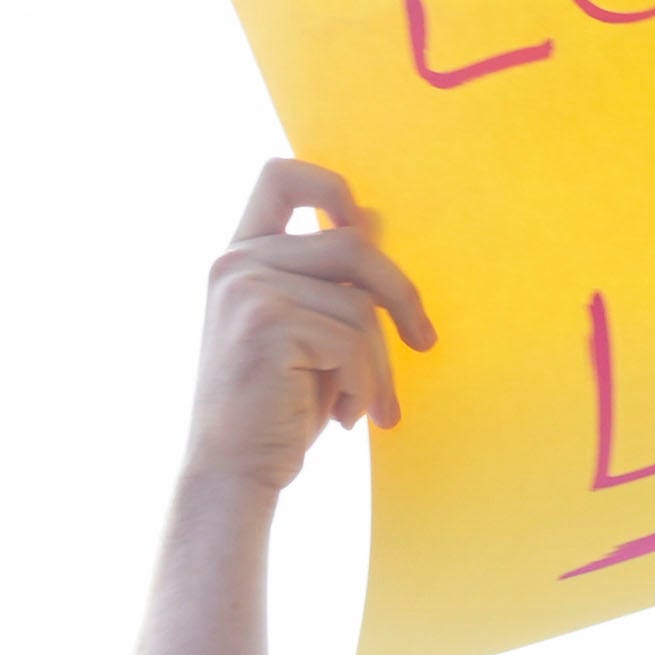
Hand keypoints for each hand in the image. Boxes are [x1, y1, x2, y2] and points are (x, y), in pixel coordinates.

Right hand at [187, 160, 433, 494]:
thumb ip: (330, 278)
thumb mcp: (307, 334)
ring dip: (378, 365)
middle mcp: (237, 264)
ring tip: (369, 407)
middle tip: (424, 343)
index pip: (282, 178)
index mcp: (241, 257)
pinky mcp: (267, 323)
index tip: (364, 227)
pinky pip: (352, 341)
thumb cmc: (273, 411)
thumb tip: (373, 218)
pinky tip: (343, 418)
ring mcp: (248, 288)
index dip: (331, 186)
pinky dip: (363, 386)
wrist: (230, 476)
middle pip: (353, 243)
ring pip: (360, 303)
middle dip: (401, 296)